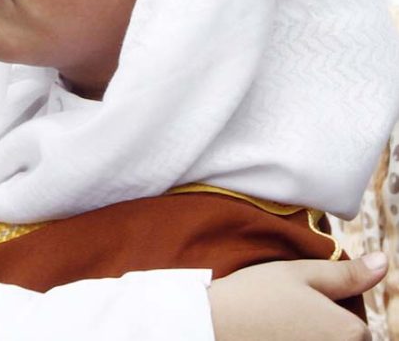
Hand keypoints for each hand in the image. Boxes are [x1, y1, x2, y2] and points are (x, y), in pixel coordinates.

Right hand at [209, 253, 385, 340]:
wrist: (213, 325)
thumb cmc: (257, 295)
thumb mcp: (300, 274)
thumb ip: (347, 273)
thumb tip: (384, 261)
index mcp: (351, 332)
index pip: (359, 327)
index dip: (331, 311)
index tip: (300, 304)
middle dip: (324, 330)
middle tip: (287, 316)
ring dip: (311, 337)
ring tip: (278, 328)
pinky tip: (273, 337)